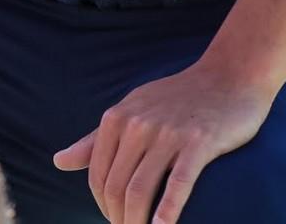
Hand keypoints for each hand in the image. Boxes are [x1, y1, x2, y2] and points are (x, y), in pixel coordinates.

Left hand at [52, 61, 274, 223]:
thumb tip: (58, 162)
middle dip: (118, 218)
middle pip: (116, 186)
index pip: (98, 175)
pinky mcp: (199, 142)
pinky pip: (178, 183)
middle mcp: (137, 125)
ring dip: (136, 222)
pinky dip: (167, 212)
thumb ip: (94, 140)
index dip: (102, 205)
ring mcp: (168, 133)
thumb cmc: (176, 99)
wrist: (228, 77)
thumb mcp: (130, 111)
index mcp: (116, 118)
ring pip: (140, 189)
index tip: (114, 219)